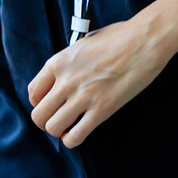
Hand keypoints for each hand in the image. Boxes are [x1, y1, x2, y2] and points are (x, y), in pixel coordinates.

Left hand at [27, 19, 168, 148]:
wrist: (145, 41)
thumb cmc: (119, 38)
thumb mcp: (84, 43)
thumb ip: (69, 63)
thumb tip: (63, 77)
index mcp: (58, 62)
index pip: (33, 93)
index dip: (39, 103)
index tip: (49, 105)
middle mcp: (66, 80)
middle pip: (38, 115)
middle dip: (46, 121)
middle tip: (58, 119)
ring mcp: (83, 96)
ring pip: (53, 128)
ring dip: (59, 131)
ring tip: (69, 126)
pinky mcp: (101, 109)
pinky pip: (76, 136)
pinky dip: (72, 140)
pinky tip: (78, 133)